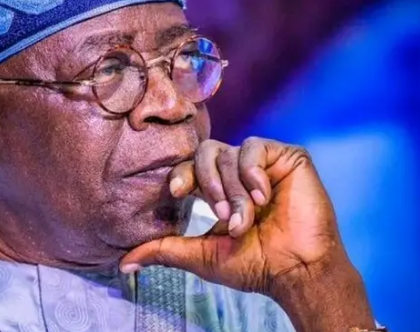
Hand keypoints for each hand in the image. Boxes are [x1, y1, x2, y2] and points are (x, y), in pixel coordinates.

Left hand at [119, 136, 349, 295]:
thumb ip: (164, 250)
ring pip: (229, 155)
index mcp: (218, 189)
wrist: (295, 270)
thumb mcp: (202, 255)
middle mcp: (238, 172)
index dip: (182, 174)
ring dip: (234, 191)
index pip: (190, 167)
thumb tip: (123, 263)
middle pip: (206, 152)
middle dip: (208, 184)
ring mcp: (262, 163)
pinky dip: (253, 173)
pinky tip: (264, 198)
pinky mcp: (287, 157)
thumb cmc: (253, 265)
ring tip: (245, 220)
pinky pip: (255, 148)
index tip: (177, 192)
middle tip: (220, 215)